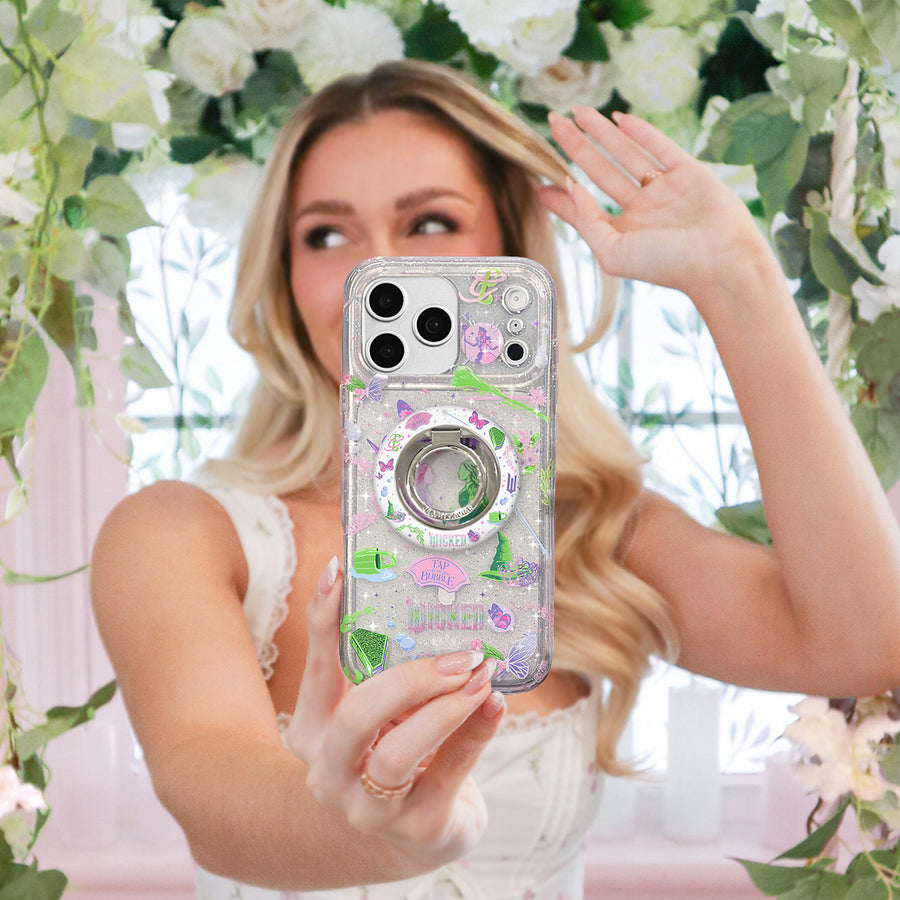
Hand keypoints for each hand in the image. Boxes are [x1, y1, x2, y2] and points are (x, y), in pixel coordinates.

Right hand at [285, 557, 505, 873]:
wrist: (409, 841)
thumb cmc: (393, 754)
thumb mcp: (380, 712)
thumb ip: (388, 669)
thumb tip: (425, 597)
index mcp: (313, 730)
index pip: (317, 667)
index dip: (323, 619)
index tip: (340, 569)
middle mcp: (329, 772)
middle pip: (356, 718)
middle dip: (409, 680)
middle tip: (458, 655)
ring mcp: (369, 808)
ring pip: (398, 754)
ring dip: (447, 708)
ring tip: (481, 675)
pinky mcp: (418, 830)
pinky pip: (448, 774)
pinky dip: (477, 733)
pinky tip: (495, 703)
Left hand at [539, 105, 771, 301]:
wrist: (721, 262)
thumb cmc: (666, 265)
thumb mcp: (612, 251)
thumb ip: (586, 219)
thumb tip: (565, 185)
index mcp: (623, 231)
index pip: (585, 207)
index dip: (562, 193)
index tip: (539, 179)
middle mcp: (642, 209)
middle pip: (601, 171)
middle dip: (576, 147)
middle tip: (552, 123)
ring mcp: (665, 188)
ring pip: (626, 154)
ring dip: (601, 132)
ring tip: (576, 112)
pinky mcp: (689, 171)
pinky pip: (660, 146)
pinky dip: (640, 131)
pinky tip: (617, 118)